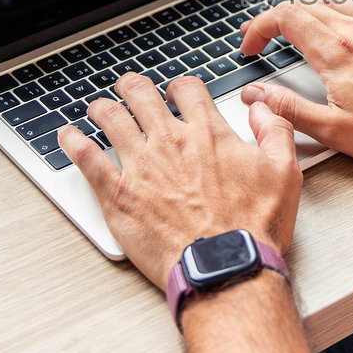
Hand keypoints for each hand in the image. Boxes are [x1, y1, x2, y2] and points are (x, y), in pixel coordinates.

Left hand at [59, 72, 302, 287]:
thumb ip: (275, 131)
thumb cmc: (253, 227)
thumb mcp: (285, 172)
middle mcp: (171, 142)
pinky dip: (73, 143)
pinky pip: (87, 159)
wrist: (224, 266)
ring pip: (111, 119)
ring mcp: (140, 166)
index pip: (188, 91)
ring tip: (97, 107)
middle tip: (128, 88)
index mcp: (208, 134)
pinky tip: (67, 137)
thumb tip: (263, 108)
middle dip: (133, 87)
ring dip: (102, 108)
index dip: (180, 86)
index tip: (176, 91)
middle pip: (142, 96)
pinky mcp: (118, 194)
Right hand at [238, 0, 352, 165]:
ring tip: (294, 29)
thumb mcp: (335, 131)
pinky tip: (340, 24)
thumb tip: (258, 97)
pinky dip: (338, 11)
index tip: (250, 45)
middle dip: (276, 20)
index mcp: (336, 52)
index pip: (285, 17)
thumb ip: (290, 109)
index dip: (259, 27)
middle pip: (304, 6)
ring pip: (332, 3)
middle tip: (263, 38)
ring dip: (305, 12)